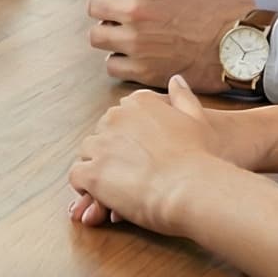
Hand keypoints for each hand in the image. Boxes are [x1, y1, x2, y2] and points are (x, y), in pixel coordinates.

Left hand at [67, 77, 235, 234]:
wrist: (192, 188)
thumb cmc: (200, 157)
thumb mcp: (197, 119)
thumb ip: (183, 97)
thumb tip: (175, 79)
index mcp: (138, 102)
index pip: (121, 115)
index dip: (129, 136)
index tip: (142, 152)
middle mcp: (115, 117)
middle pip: (102, 132)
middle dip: (112, 150)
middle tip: (130, 172)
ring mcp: (101, 144)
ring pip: (88, 152)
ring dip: (98, 167)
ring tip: (117, 186)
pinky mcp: (93, 172)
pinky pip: (77, 176)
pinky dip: (86, 187)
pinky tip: (102, 197)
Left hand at [86, 0, 257, 89]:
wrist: (244, 47)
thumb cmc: (228, 4)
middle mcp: (134, 12)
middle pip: (94, 5)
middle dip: (107, 3)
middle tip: (124, 8)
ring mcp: (137, 44)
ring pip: (98, 36)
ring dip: (110, 32)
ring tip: (127, 32)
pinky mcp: (144, 70)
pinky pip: (112, 65)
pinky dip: (120, 60)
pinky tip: (136, 53)